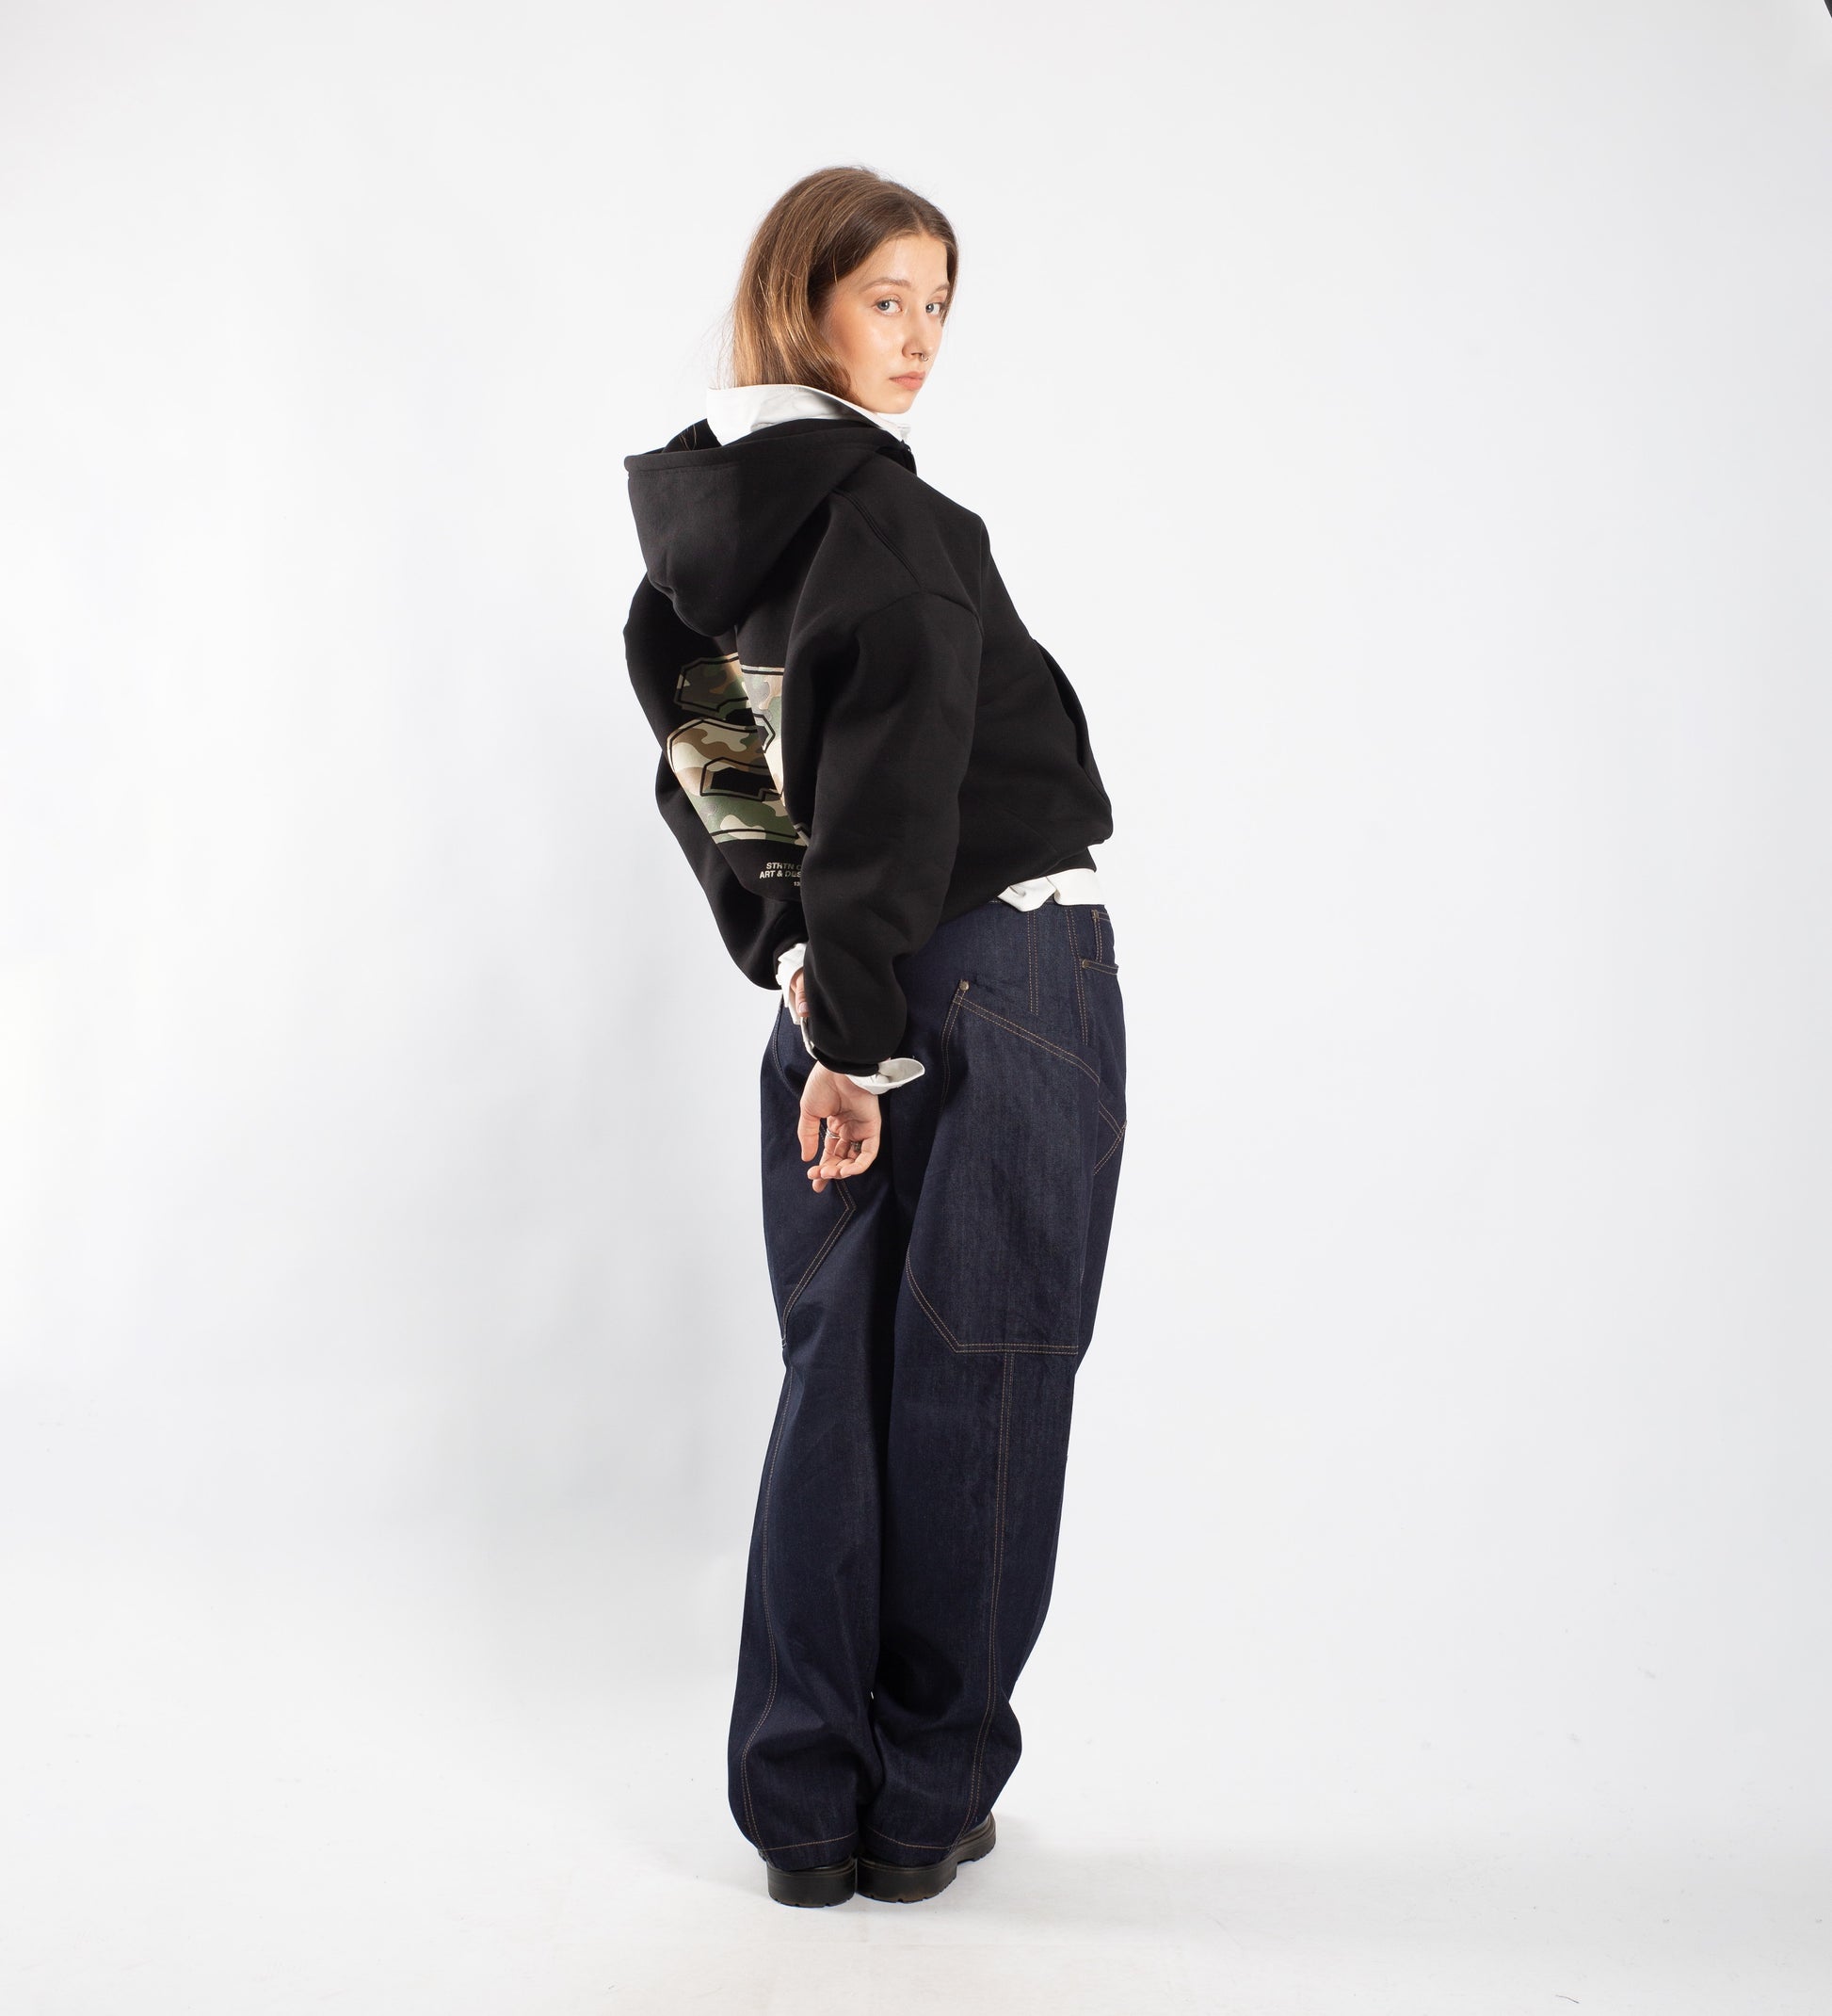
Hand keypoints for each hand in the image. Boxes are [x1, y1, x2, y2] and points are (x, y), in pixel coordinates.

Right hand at [798, 1065, 880, 1190]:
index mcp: (835, 1124)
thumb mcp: (809, 1112)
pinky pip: (869, 1153)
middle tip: (818, 1178)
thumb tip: (806, 1158)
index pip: (830, 1152)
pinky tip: (845, 1171)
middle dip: (830, 1171)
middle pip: (841, 1158)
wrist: (838, 1070)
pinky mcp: (872, 1128)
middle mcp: (849, 1128)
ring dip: (842, 1170)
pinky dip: (859, 1165)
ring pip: (855, 1159)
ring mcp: (861, 1128)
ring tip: (829, 1173)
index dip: (823, 1167)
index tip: (814, 1181)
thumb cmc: (822, 1085)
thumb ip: (808, 1136)